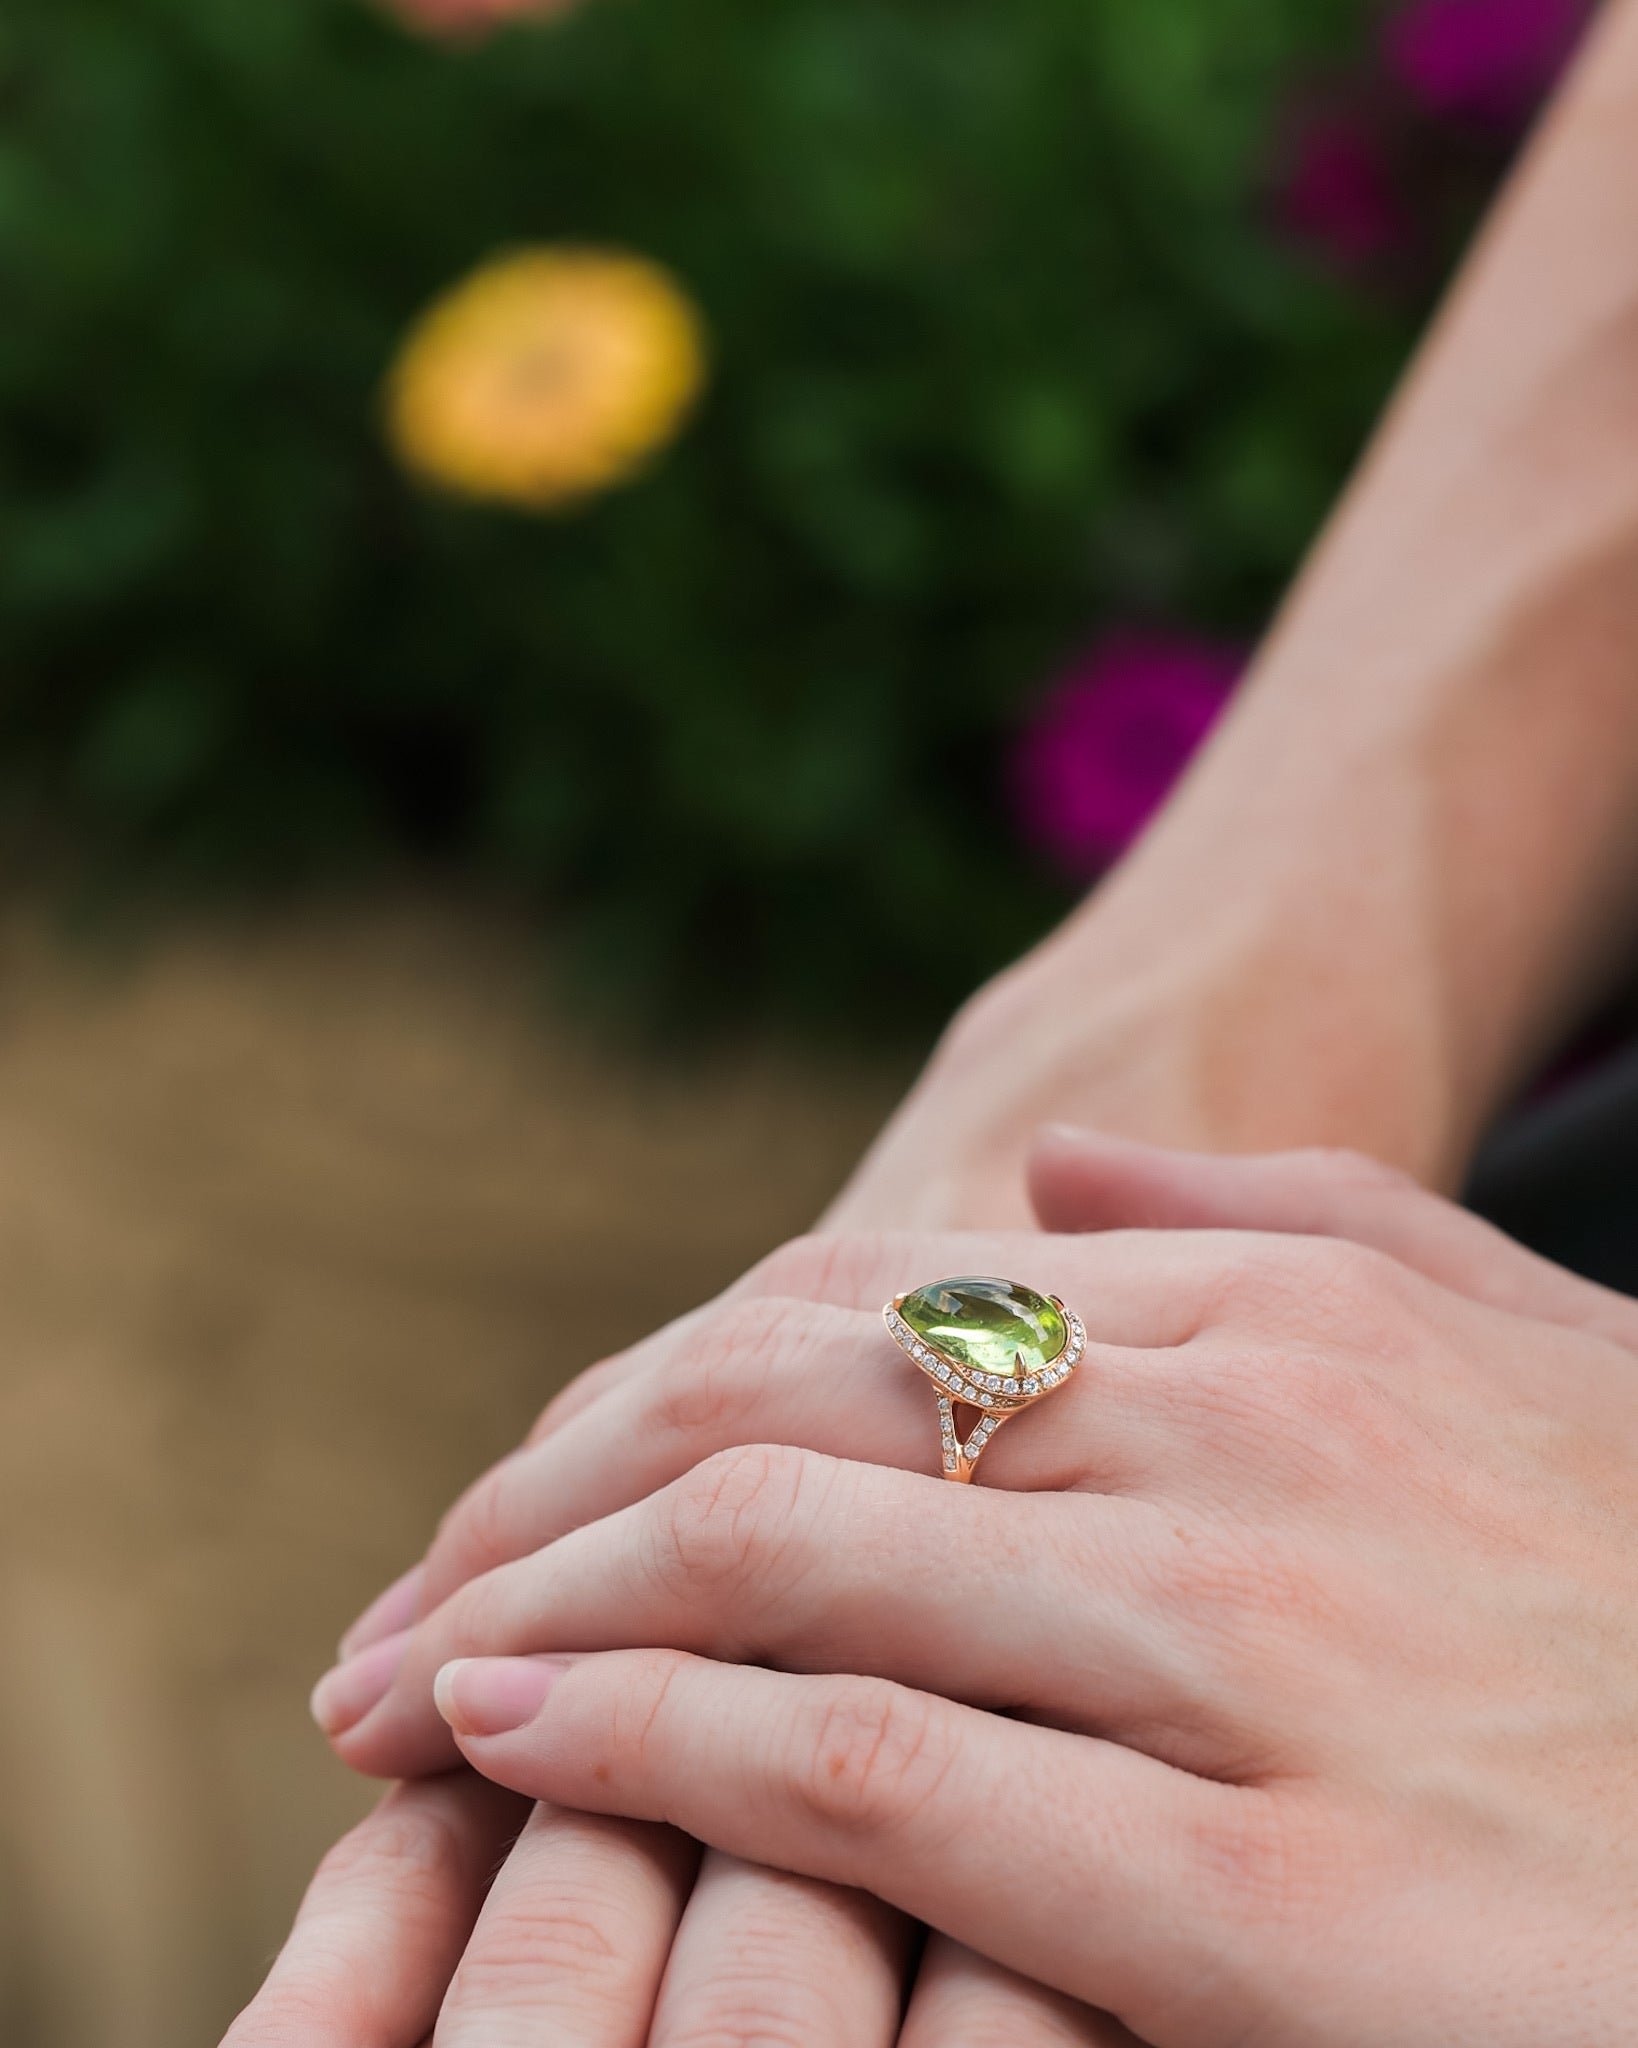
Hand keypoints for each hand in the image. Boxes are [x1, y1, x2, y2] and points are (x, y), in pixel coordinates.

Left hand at [319, 1142, 1637, 2042]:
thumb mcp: (1517, 1351)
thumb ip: (1287, 1234)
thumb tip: (1047, 1197)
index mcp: (1288, 1327)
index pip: (866, 1319)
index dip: (653, 1403)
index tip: (529, 1496)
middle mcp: (1246, 1453)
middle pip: (785, 1420)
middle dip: (550, 1509)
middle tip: (395, 1602)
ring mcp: (1251, 1660)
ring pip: (794, 1571)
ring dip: (550, 1615)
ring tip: (399, 1679)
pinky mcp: (1268, 1907)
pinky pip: (877, 1777)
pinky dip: (658, 1750)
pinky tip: (514, 1749)